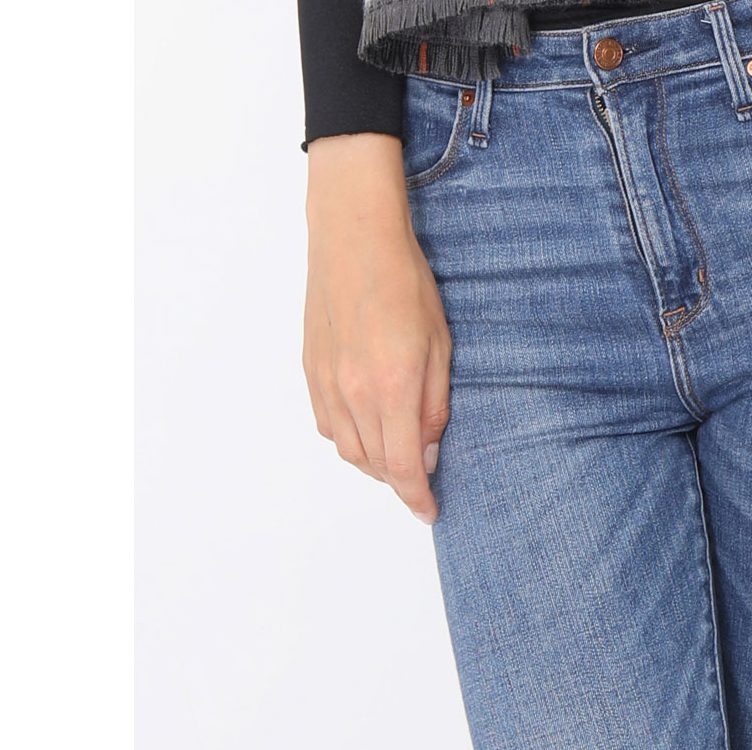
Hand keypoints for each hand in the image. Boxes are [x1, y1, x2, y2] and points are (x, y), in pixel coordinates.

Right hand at [303, 132, 451, 525]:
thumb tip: (429, 452)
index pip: (403, 466)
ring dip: (374, 461)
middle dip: (400, 479)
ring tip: (398, 452)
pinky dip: (349, 437)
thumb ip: (435, 402)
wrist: (355, 239)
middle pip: (374, 464)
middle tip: (422, 476)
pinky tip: (368, 424)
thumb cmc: (406, 281)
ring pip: (348, 449)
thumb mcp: (441, 341)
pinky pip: (328, 425)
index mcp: (392, 386)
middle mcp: (354, 393)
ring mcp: (326, 384)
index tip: (429, 511)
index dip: (417, 497)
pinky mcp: (310, 371)